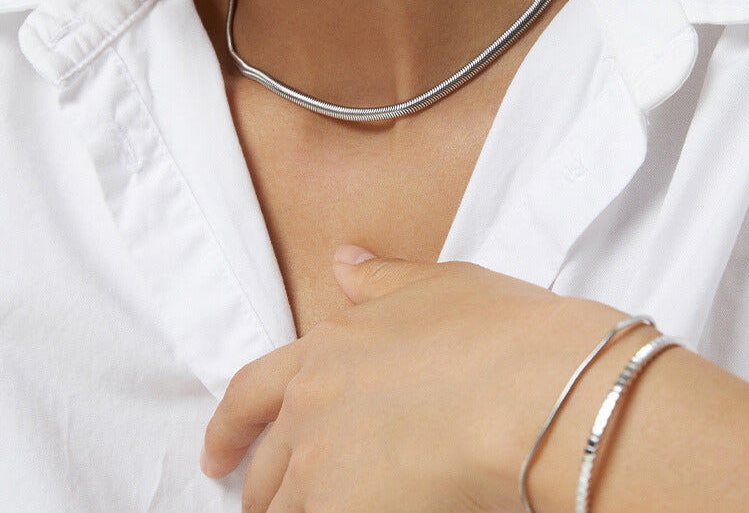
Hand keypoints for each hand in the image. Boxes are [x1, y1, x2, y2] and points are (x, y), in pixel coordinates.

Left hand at [199, 244, 623, 512]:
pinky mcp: (343, 511)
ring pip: (286, 509)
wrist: (531, 388)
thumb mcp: (437, 284)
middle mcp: (312, 406)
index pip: (252, 394)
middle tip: (273, 509)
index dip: (228, 429)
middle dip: (267, 492)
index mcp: (327, 347)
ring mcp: (323, 467)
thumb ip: (380, 281)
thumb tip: (345, 260)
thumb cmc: (499, 333)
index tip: (217, 456)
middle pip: (267, 468)